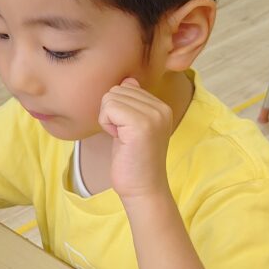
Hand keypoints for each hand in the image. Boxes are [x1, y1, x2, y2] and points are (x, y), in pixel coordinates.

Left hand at [98, 78, 172, 202]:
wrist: (142, 188)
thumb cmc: (132, 160)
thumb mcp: (132, 126)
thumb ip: (132, 103)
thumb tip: (128, 80)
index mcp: (161, 106)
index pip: (125, 87)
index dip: (117, 110)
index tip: (127, 131)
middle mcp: (161, 108)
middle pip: (115, 90)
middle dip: (111, 113)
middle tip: (124, 136)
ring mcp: (153, 115)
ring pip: (110, 98)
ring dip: (108, 119)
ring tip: (123, 138)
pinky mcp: (141, 125)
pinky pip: (108, 109)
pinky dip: (107, 124)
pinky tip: (119, 139)